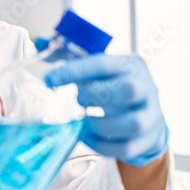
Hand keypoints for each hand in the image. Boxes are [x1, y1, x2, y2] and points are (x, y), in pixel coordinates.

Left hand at [44, 53, 168, 166]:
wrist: (147, 116)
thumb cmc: (116, 87)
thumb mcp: (99, 69)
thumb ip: (71, 57)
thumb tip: (38, 41)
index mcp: (130, 64)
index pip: (102, 63)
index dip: (74, 71)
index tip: (49, 80)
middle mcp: (145, 87)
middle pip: (128, 90)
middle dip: (97, 96)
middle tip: (78, 100)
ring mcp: (150, 114)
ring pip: (132, 123)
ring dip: (101, 125)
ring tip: (86, 122)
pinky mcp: (147, 139)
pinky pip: (127, 147)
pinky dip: (102, 145)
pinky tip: (89, 137)